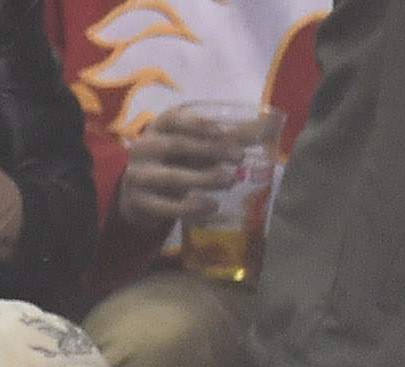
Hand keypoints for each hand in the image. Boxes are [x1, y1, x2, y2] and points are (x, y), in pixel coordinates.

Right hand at [114, 112, 248, 232]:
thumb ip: (224, 138)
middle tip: (239, 156)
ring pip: (171, 177)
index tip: (224, 131)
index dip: (199, 124)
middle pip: (176, 146)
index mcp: (159, 127)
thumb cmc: (174, 161)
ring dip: (203, 178)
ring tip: (230, 180)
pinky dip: (190, 208)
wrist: (137, 192)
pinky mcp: (141, 202)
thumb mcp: (192, 146)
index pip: (175, 120)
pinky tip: (213, 207)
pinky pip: (166, 207)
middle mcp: (146, 147)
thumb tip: (266, 128)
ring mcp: (140, 175)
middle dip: (208, 149)